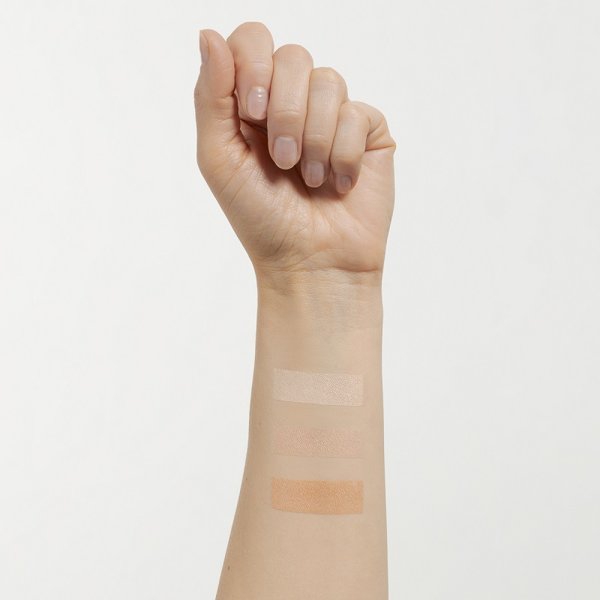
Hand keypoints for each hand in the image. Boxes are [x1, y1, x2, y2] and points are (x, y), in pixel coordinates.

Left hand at [194, 22, 395, 287]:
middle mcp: (292, 103)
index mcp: (251, 104)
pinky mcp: (367, 133)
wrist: (311, 263)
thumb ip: (212, 97)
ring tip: (309, 179)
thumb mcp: (220, 159)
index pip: (252, 41)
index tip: (253, 114)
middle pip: (292, 57)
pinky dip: (342, 153)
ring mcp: (332, 115)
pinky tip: (337, 183)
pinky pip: (358, 113)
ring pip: (329, 81)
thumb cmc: (261, 219)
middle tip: (282, 161)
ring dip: (314, 138)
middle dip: (285, 112)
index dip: (253, 65)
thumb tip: (209, 33)